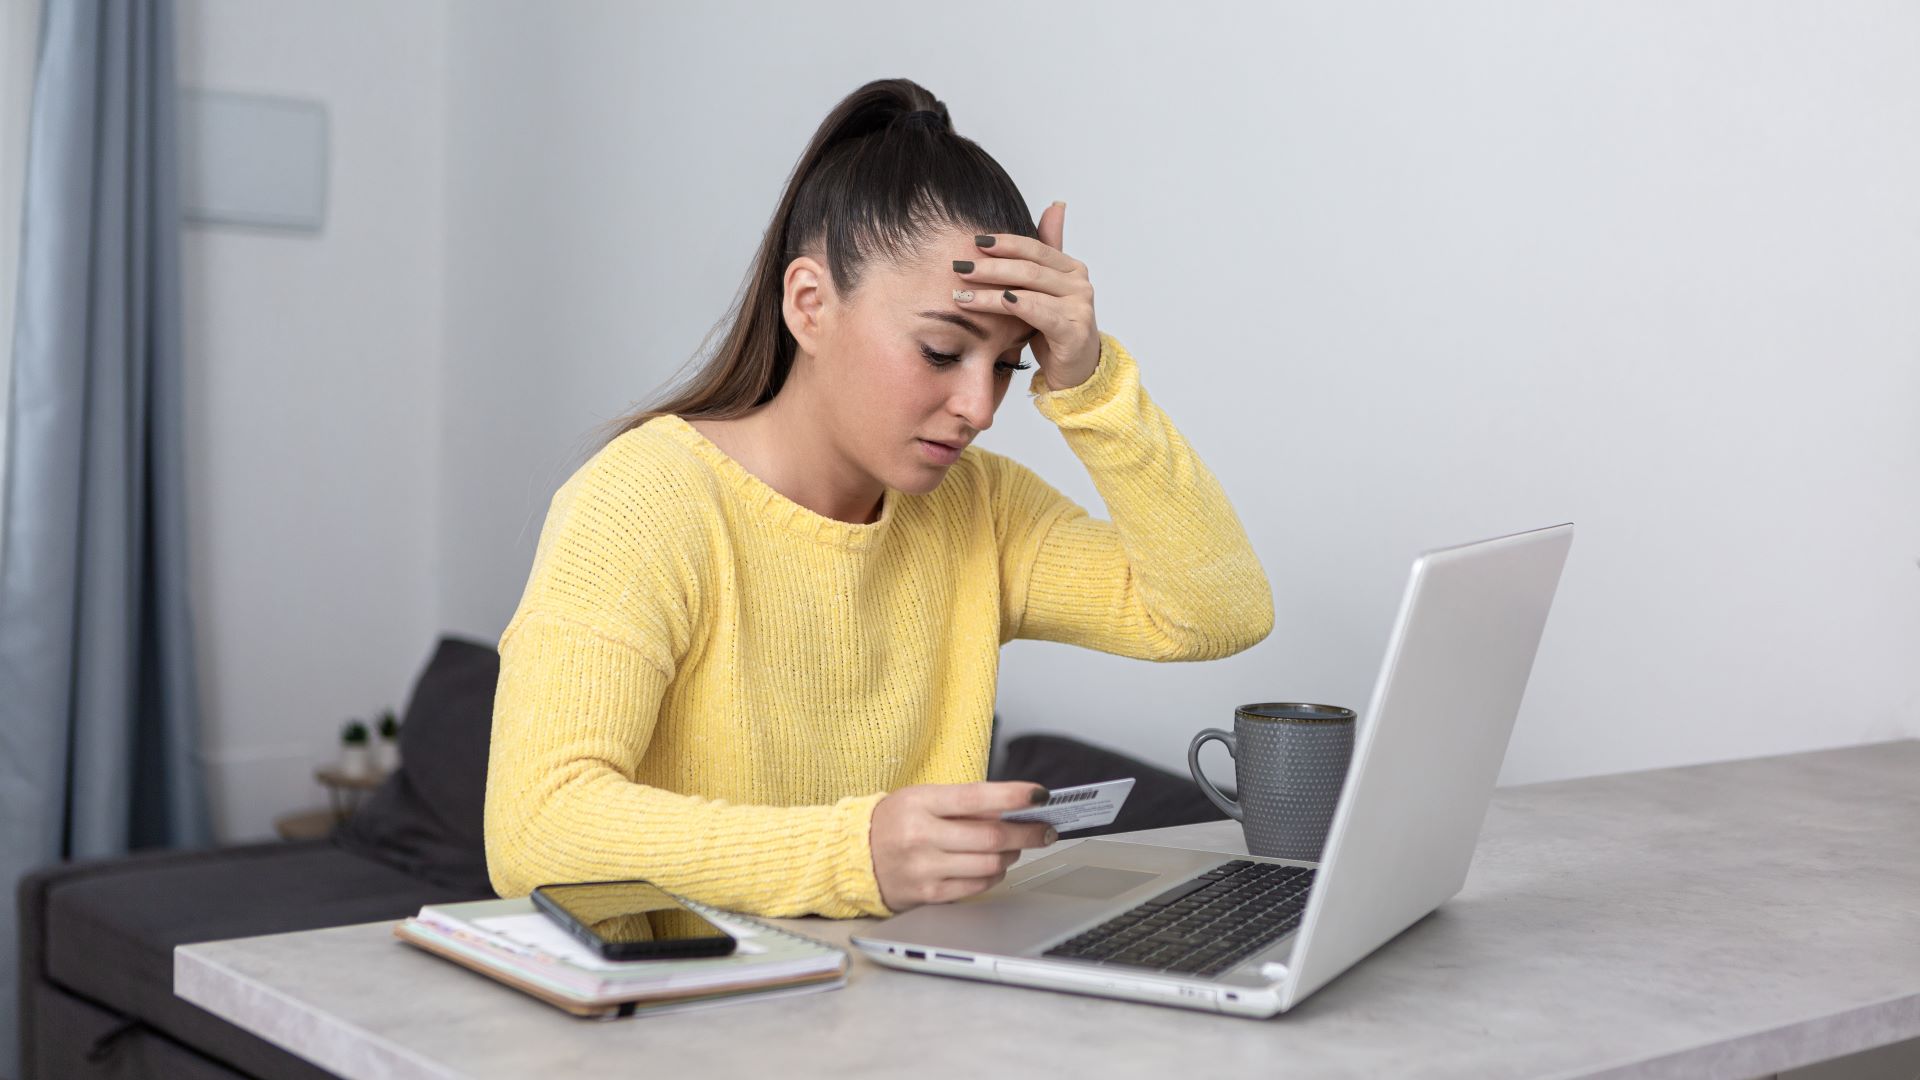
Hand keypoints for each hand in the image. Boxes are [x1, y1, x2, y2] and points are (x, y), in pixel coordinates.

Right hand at [870, 781, 1059, 911]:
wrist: (853, 856)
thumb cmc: (895, 821)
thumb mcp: (922, 798)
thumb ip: (963, 803)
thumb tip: (1012, 809)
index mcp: (920, 803)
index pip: (976, 797)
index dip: (1013, 796)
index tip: (1040, 795)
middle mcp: (920, 836)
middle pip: (991, 836)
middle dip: (1027, 833)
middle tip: (1044, 830)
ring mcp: (924, 869)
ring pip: (989, 865)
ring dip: (1011, 855)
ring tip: (1015, 846)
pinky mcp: (928, 895)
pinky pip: (977, 887)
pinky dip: (994, 876)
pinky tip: (995, 866)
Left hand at [954, 201, 1100, 390]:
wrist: (1076, 373)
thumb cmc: (1055, 330)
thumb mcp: (1045, 291)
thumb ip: (1045, 251)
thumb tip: (1055, 204)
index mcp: (1071, 267)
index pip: (1033, 247)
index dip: (1004, 242)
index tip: (973, 241)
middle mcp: (1078, 282)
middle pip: (1028, 266)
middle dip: (990, 266)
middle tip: (959, 267)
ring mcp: (1079, 306)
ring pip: (1029, 288)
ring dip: (991, 290)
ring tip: (961, 293)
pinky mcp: (1074, 331)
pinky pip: (1041, 312)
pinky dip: (1018, 305)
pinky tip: (997, 301)